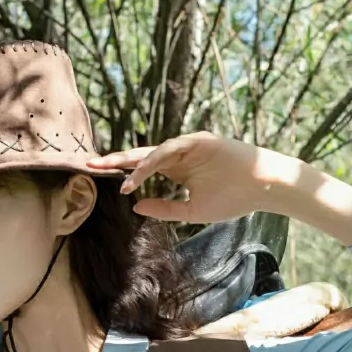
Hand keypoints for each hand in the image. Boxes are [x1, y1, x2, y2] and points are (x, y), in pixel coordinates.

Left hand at [86, 133, 300, 223]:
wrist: (263, 189)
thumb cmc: (234, 200)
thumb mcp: (192, 212)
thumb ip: (165, 210)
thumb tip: (135, 206)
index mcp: (177, 171)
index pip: (143, 170)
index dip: (122, 173)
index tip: (97, 178)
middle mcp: (180, 156)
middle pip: (141, 157)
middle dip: (115, 161)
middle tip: (87, 164)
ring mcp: (189, 146)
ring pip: (152, 152)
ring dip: (128, 161)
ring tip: (106, 170)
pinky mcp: (199, 140)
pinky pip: (169, 150)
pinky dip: (152, 162)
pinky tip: (136, 175)